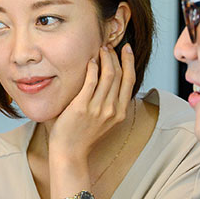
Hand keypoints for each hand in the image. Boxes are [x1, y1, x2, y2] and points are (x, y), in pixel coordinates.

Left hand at [48, 43, 135, 163]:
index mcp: (120, 113)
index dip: (129, 62)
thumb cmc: (82, 135)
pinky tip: (90, 61)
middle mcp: (112, 110)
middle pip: (119, 75)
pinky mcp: (82, 107)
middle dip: (116, 56)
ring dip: (105, 59)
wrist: (70, 153)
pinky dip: (92, 69)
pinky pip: (91, 82)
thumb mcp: (103, 121)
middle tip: (109, 45)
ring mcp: (98, 109)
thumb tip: (105, 82)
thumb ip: (107, 103)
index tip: (126, 49)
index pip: (129, 81)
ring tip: (100, 49)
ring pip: (108, 76)